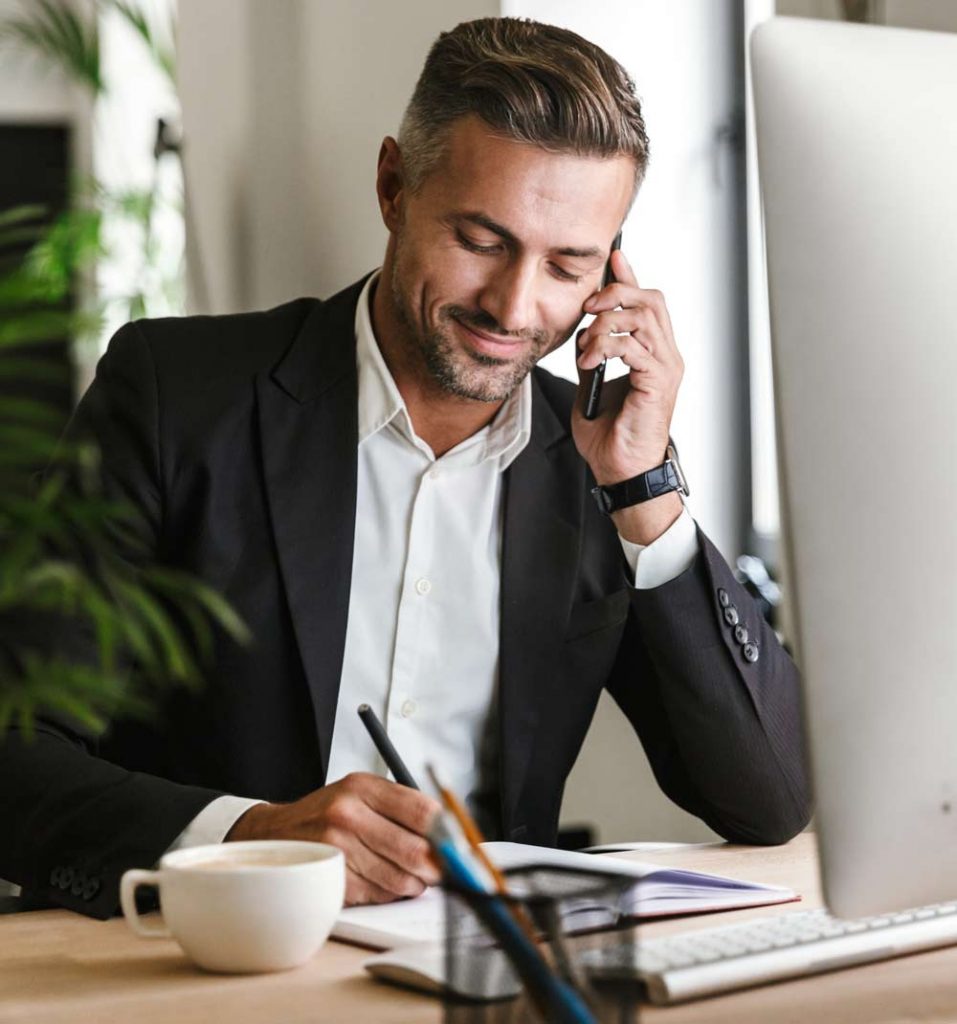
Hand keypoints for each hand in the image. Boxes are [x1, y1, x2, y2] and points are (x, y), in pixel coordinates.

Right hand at [225, 772, 441, 904]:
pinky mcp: (330, 879)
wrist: (273, 836)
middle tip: (441, 868)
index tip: (455, 840)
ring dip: (415, 883)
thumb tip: (448, 831)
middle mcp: (347, 813)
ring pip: (400, 878)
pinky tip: (382, 882)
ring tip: (411, 876)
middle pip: (415, 849)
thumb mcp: (358, 794)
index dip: (446, 830)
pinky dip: (390, 894)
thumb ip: (400, 806)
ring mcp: (337, 848)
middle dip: (436, 865)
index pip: (421, 809)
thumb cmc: (326, 815)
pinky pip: (379, 895)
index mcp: (361, 786)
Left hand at [572, 250, 684, 543]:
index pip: (647, 302)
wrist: (620, 471)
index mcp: (653, 354)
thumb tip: (583, 331)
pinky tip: (590, 361)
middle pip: (650, 299)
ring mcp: (666, 368)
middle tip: (587, 306)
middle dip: (616, 292)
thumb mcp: (591, 385)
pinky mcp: (658, 382)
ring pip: (644, 317)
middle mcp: (666, 356)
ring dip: (607, 322)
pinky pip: (634, 346)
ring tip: (585, 343)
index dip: (630, 277)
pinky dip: (607, 346)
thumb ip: (593, 355)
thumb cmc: (610, 437)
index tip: (612, 258)